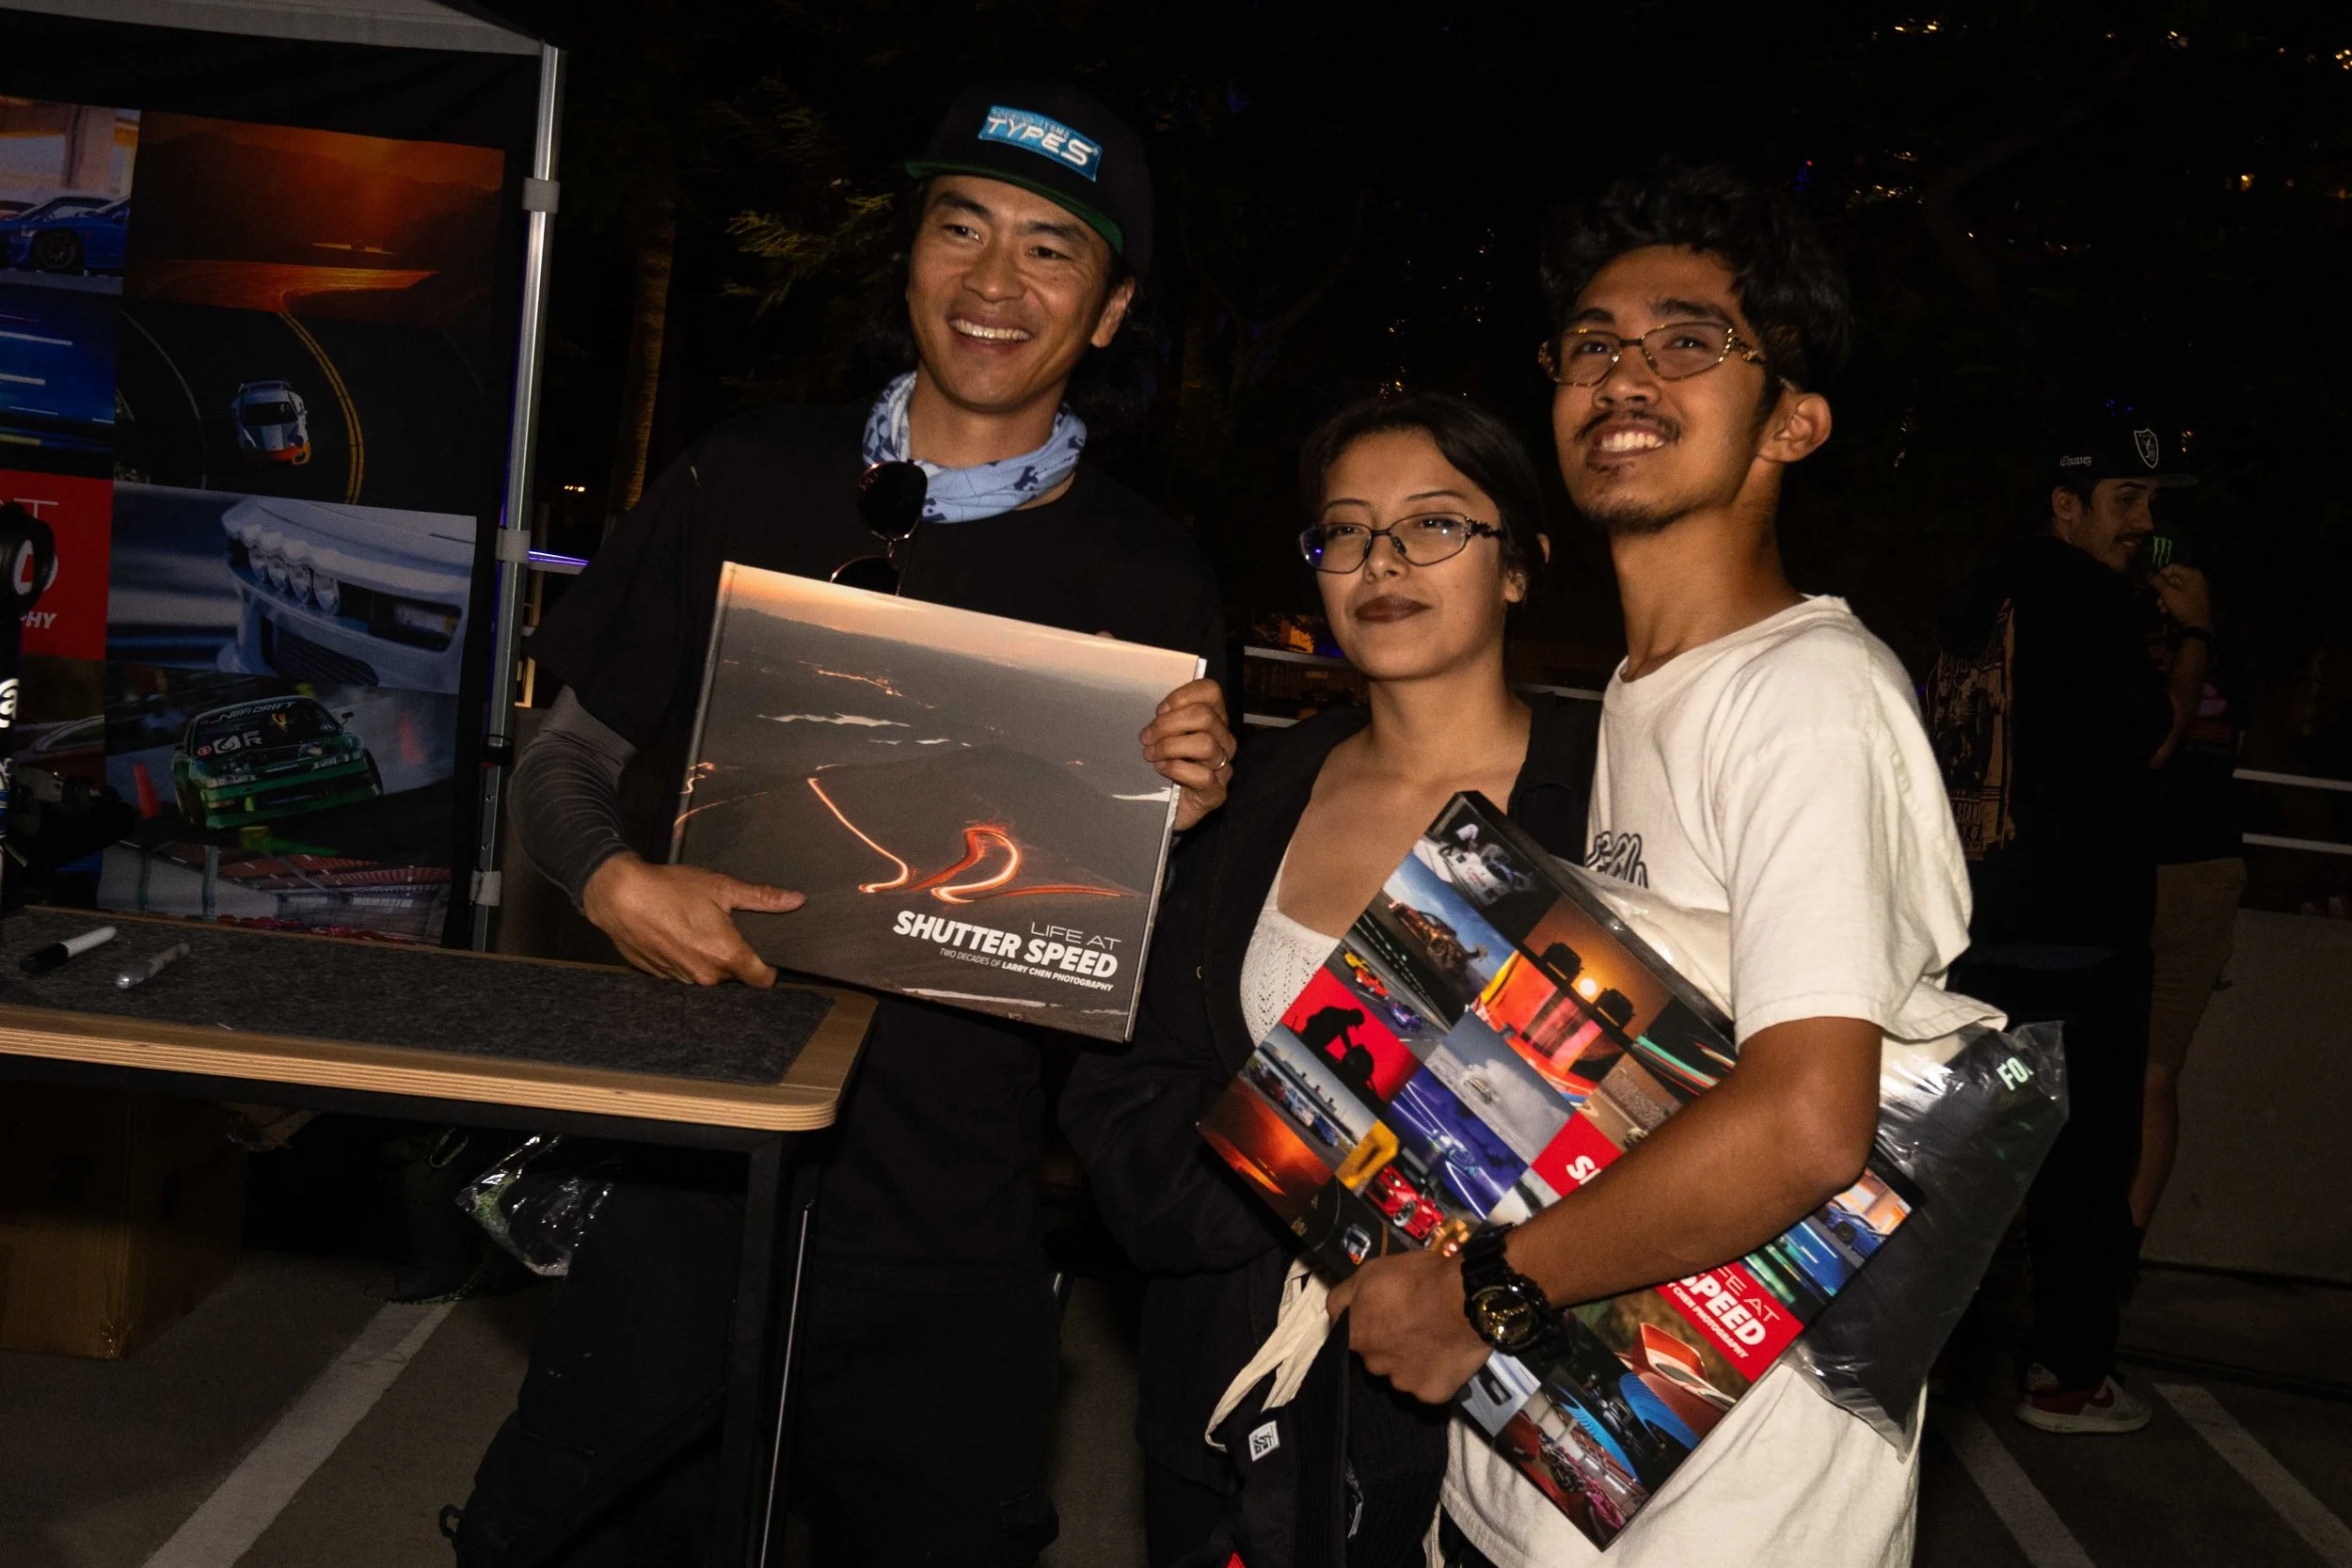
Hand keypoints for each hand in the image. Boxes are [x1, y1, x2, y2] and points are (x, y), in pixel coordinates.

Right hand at [581, 853, 802, 986]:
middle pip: (735, 976)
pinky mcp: (661, 976)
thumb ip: (762, 898)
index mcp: (727, 956)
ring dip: (710, 958)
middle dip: (737, 957)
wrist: (619, 896)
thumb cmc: (672, 889)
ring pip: (709, 975)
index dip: (769, 967)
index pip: (763, 980)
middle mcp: (706, 976)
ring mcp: (681, 979)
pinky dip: (687, 958)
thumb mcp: (722, 887)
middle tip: (728, 929)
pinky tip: (678, 935)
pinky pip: (685, 972)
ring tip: (699, 929)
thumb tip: (796, 900)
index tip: (766, 952)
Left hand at [1139, 675, 1235, 831]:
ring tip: (1151, 755)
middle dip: (1168, 724)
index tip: (1159, 711)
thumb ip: (1166, 719)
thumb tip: (1161, 713)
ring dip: (1170, 747)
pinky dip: (1176, 769)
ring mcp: (1223, 768)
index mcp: (1214, 720)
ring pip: (1206, 744)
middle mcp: (1224, 741)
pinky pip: (1203, 776)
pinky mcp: (1217, 793)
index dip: (1182, 696)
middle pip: (1205, 716)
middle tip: (1146, 738)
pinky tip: (1161, 770)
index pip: (1211, 692)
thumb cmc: (1163, 766)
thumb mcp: (1163, 736)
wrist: (1164, 808)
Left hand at [1327, 1249, 1489, 1404]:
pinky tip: (1444, 1357)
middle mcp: (1373, 1365)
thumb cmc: (1418, 1278)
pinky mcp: (1430, 1394)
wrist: (1466, 1298)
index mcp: (1355, 1336)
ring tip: (1430, 1340)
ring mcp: (1402, 1383)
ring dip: (1408, 1361)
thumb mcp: (1371, 1270)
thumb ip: (1344, 1297)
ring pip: (1400, 1374)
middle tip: (1410, 1324)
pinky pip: (1427, 1385)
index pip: (1349, 1336)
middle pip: (1375, 1357)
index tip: (1383, 1313)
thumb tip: (1337, 1315)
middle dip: (1387, 1344)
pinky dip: (1433, 1374)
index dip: (1366, 1323)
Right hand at [2151, 564, 2212, 632]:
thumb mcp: (2168, 593)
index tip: (2152, 584)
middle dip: (2162, 589)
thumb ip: (2157, 581)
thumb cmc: (2183, 606)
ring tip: (2160, 607)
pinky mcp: (2196, 598)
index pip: (2172, 567)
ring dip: (2166, 597)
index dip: (2160, 574)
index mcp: (2192, 574)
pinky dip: (2173, 600)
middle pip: (2174, 579)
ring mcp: (2197, 589)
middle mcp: (2196, 579)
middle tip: (2156, 599)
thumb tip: (2148, 573)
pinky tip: (2166, 610)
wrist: (2198, 625)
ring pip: (2176, 588)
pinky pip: (2182, 594)